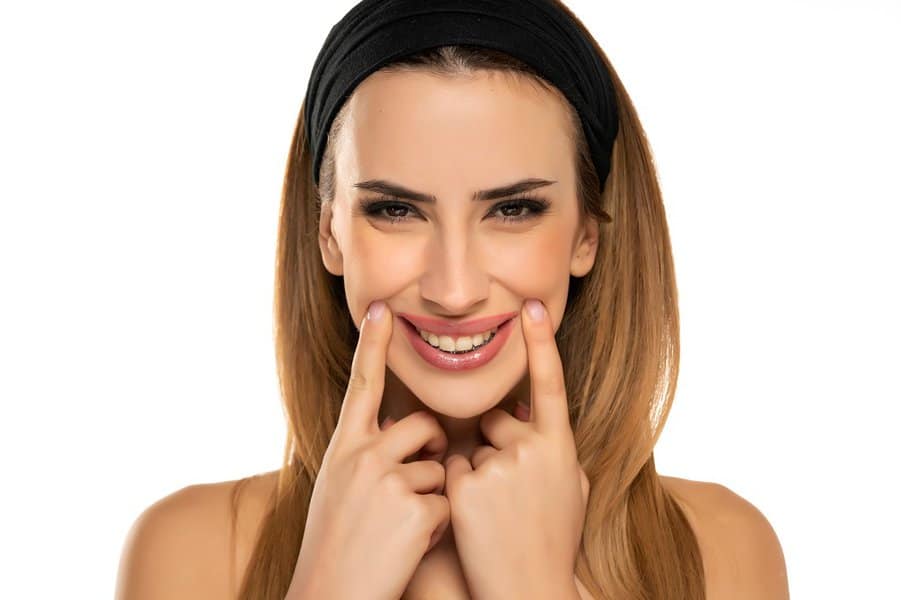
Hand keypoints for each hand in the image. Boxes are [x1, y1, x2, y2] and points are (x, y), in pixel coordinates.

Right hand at [285, 301, 450, 599]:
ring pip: (438, 470)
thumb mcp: (337, 488)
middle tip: (409, 488)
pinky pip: (447, 504)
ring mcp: (388, 481)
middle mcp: (363, 455)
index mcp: (343, 447)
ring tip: (396, 532)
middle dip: (430, 451)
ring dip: (430, 501)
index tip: (382, 309)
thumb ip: (364, 456)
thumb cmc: (334, 546)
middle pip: (423, 426)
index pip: (362, 385)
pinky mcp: (415, 509)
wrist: (327, 597)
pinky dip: (436, 529)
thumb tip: (401, 433)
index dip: (373, 345)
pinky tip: (407, 548)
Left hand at [442, 298, 589, 599]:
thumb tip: (533, 422)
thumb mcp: (571, 490)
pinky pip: (451, 468)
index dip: (542, 343)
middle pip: (496, 421)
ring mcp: (497, 466)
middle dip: (495, 445)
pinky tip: (475, 519)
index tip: (533, 307)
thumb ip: (553, 449)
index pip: (550, 384)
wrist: (529, 590)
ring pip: (471, 447)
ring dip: (475, 471)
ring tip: (494, 514)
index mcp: (561, 447)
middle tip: (509, 493)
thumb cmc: (553, 541)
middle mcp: (531, 449)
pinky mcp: (464, 485)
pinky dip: (456, 490)